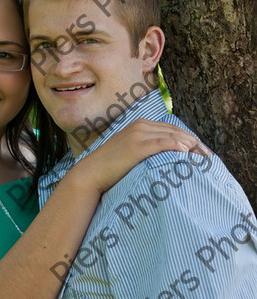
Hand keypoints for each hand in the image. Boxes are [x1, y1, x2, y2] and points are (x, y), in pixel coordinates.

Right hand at [74, 119, 210, 193]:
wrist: (91, 173)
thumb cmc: (110, 168)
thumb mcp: (129, 153)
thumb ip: (145, 149)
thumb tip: (164, 158)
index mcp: (140, 125)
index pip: (172, 129)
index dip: (190, 139)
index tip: (202, 151)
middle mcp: (141, 126)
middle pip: (176, 131)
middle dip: (194, 143)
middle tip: (208, 156)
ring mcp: (139, 134)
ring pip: (172, 136)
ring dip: (191, 145)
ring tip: (203, 157)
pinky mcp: (137, 146)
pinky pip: (162, 143)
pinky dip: (176, 146)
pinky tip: (187, 151)